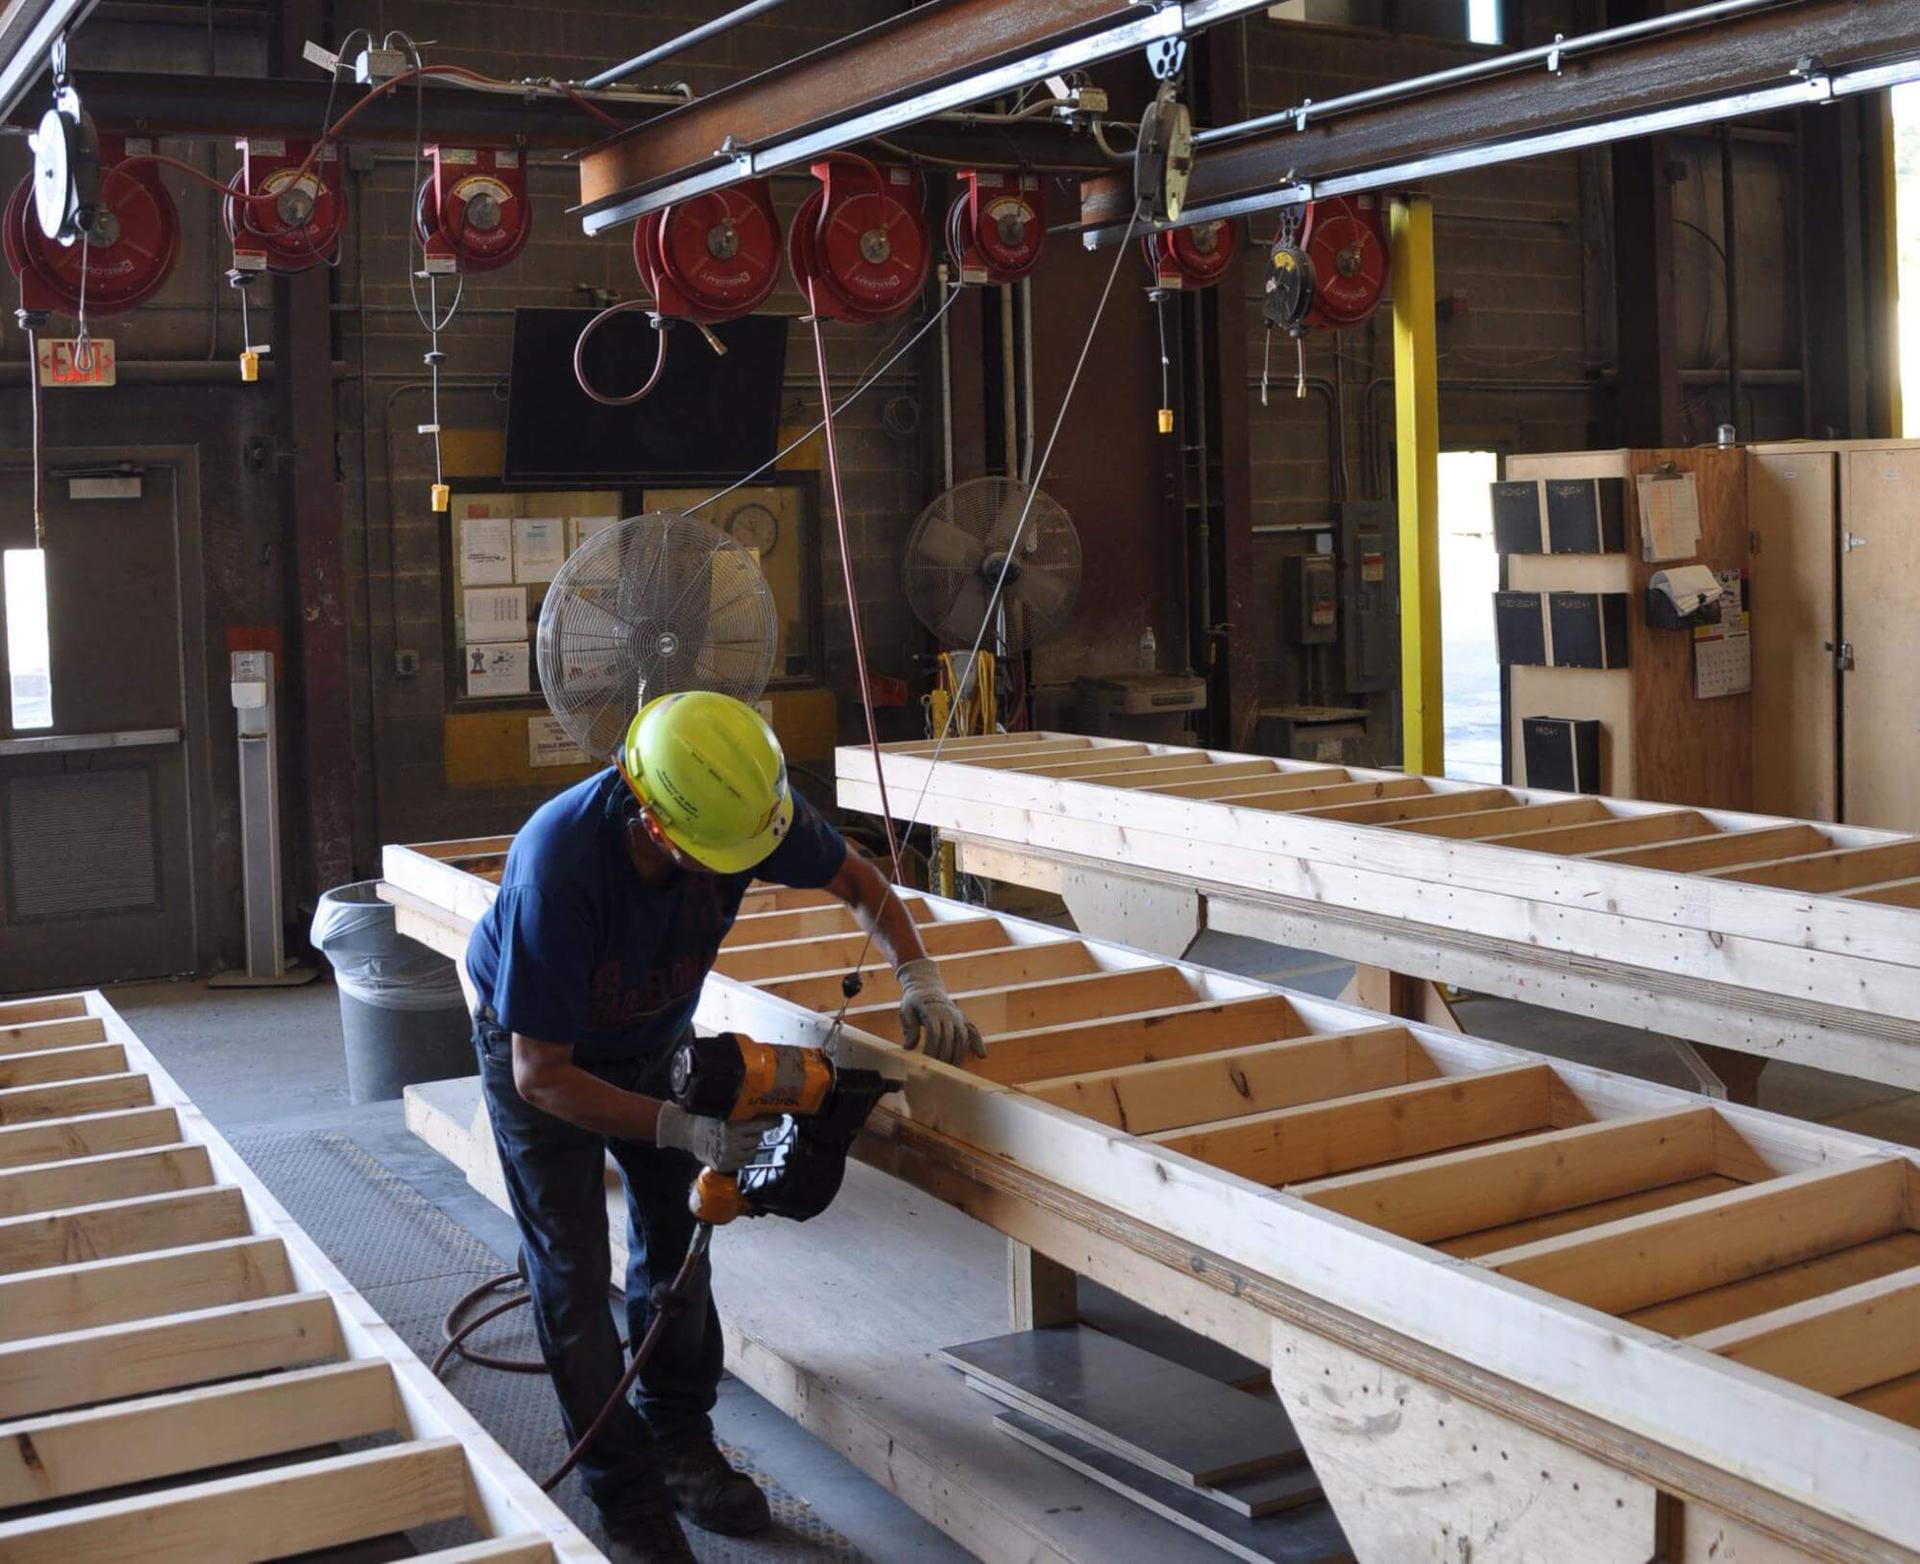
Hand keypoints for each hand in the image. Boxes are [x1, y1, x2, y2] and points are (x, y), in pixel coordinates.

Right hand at [655, 1102, 778, 1171]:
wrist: (687, 1133)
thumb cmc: (706, 1118)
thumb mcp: (723, 1112)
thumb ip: (740, 1114)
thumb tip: (761, 1108)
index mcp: (733, 1127)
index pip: (760, 1125)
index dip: (771, 1122)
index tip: (779, 1118)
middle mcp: (732, 1143)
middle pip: (757, 1138)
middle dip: (756, 1132)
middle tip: (752, 1128)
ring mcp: (729, 1156)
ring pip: (752, 1151)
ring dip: (750, 1144)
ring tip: (740, 1138)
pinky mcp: (725, 1165)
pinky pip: (743, 1161)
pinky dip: (743, 1155)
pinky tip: (736, 1148)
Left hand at [896, 958, 986, 1065]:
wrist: (926, 986)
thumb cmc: (913, 1001)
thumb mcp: (906, 1010)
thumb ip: (909, 1028)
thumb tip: (908, 1048)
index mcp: (932, 1011)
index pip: (935, 1033)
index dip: (932, 1049)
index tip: (926, 1061)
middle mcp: (948, 1014)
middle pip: (949, 1039)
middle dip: (944, 1057)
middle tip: (938, 1072)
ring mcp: (957, 1016)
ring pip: (962, 1038)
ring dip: (958, 1055)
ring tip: (953, 1071)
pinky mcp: (962, 1019)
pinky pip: (973, 1031)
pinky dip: (978, 1042)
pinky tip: (981, 1055)